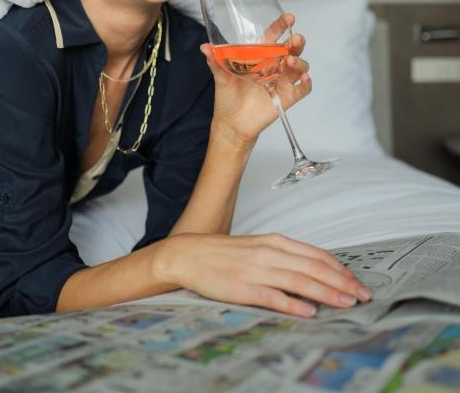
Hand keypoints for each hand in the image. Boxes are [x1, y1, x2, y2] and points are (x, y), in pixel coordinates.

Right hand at [155, 232, 371, 318]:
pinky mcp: (244, 288)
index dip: (341, 269)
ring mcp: (258, 270)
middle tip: (363, 295)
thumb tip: (313, 271)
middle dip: (343, 282)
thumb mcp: (259, 247)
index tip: (357, 282)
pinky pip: (274, 297)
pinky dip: (294, 304)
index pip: (317, 255)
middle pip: (315, 268)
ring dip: (328, 293)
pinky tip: (309, 311)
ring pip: (301, 281)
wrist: (191, 254)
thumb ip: (285, 257)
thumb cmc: (226, 254)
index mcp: (275, 242)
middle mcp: (270, 253)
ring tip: (347, 303)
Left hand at [200, 13, 310, 144]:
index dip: (281, 26)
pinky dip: (307, 83)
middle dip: (296, 42)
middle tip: (295, 39)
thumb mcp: (221, 78)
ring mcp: (282, 80)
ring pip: (299, 66)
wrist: (232, 123)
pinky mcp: (287, 97)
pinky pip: (302, 89)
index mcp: (260, 56)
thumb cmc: (228, 97)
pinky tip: (305, 79)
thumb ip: (216, 62)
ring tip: (290, 62)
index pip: (273, 36)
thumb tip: (205, 47)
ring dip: (299, 62)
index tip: (289, 18)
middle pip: (291, 49)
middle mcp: (274, 65)